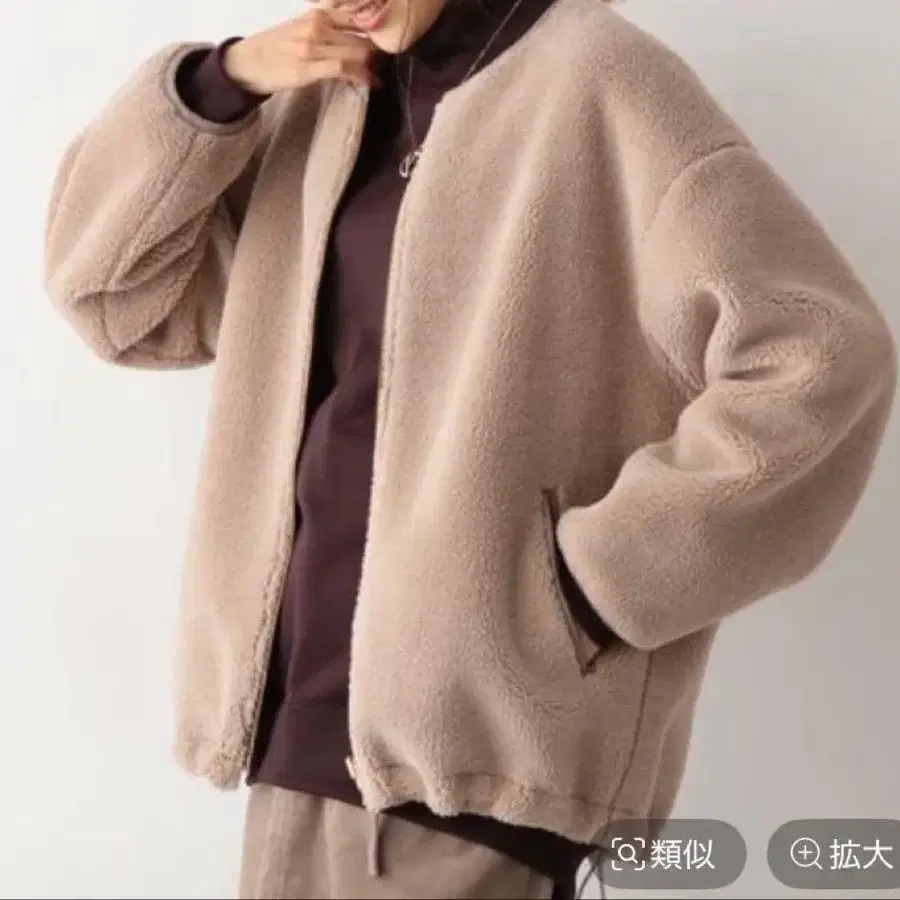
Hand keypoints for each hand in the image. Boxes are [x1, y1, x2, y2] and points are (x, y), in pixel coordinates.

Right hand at [223, 10, 379, 93]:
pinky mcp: (309, 67)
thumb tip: (355, 39)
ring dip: (371, 65)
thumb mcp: (304, 29)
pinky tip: (369, 83)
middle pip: (360, 35)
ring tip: (377, 75)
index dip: (373, 29)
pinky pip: (343, 69)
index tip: (385, 41)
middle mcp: (318, 25)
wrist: (249, 62)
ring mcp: (313, 46)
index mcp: (318, 13)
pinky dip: (360, 76)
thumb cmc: (278, 47)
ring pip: (355, 52)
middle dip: (375, 50)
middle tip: (383, 63)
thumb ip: (329, 30)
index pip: (355, 15)